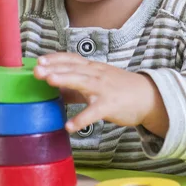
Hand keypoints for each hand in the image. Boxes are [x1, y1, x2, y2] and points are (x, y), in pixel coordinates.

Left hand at [34, 52, 167, 135]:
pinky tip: (69, 126)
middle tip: (37, 70)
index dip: (55, 58)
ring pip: (83, 82)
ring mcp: (104, 89)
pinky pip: (94, 112)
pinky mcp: (110, 106)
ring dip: (65, 80)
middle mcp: (96, 75)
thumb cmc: (118, 89)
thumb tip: (52, 89)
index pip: (71, 59)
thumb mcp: (96, 82)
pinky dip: (82, 118)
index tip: (39, 60)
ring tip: (48, 81)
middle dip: (55, 68)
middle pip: (74, 68)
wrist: (147, 97)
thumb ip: (74, 86)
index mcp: (92, 68)